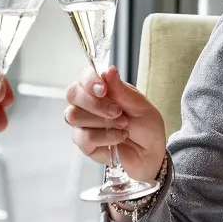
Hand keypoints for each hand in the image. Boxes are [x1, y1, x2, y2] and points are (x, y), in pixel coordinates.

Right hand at [63, 66, 166, 182]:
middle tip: (118, 111)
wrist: (150, 152)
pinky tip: (119, 137)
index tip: (104, 89)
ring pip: (75, 116)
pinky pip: (84, 137)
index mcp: (101, 89)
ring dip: (102, 121)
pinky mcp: (83, 143)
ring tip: (123, 125)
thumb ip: (122, 90)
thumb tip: (109, 70)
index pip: (84, 77)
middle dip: (95, 103)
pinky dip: (105, 137)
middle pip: (72, 94)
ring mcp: (82, 124)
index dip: (90, 81)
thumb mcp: (140, 105)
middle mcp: (87, 104)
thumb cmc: (145, 125)